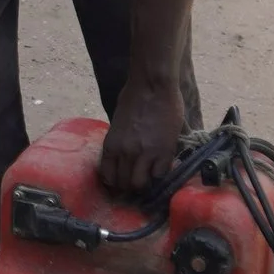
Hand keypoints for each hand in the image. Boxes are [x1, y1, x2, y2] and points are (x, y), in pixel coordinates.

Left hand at [99, 75, 185, 194]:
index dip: (116, 184)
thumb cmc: (133, 98)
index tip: (122, 184)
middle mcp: (124, 153)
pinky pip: (160, 175)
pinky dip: (161, 174)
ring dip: (146, 184)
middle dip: (131, 188)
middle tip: (138, 183)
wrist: (152, 86)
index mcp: (110, 145)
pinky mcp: (164, 151)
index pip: (108, 177)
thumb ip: (120, 142)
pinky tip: (161, 166)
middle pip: (125, 185)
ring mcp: (144, 154)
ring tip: (150, 177)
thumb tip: (123, 157)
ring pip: (141, 185)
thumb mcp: (118, 124)